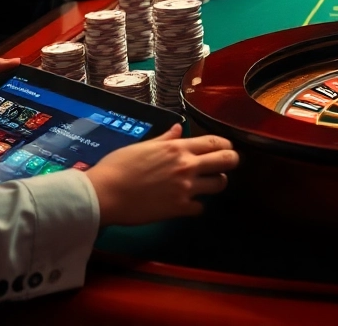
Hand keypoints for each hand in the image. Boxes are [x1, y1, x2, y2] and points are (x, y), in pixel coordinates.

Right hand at [84, 124, 239, 226]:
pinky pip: (201, 208)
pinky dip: (197, 206)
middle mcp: (187, 166)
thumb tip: (178, 129)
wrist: (105, 194)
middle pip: (227, 160)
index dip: (225, 144)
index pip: (215, 141)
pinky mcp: (179, 209)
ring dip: (216, 183)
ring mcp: (186, 188)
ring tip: (208, 184)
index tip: (225, 148)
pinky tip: (189, 204)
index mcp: (178, 148)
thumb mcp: (142, 146)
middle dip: (232, 161)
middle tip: (226, 164)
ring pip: (220, 184)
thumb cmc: (117, 166)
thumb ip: (164, 139)